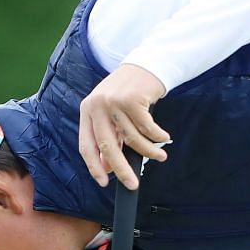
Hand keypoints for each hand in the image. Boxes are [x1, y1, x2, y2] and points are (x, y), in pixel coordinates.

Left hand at [78, 63, 169, 189]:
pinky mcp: (133, 99)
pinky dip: (157, 137)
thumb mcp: (112, 114)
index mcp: (87, 111)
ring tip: (160, 156)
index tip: (104, 182)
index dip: (94, 166)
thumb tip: (108, 166)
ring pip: (132, 138)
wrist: (145, 65)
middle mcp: (97, 106)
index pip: (86, 145)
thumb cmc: (128, 94)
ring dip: (149, 151)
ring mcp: (114, 102)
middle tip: (133, 184)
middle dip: (121, 169)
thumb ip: (109, 137)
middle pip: (108, 146)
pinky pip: (147, 128)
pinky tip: (164, 137)